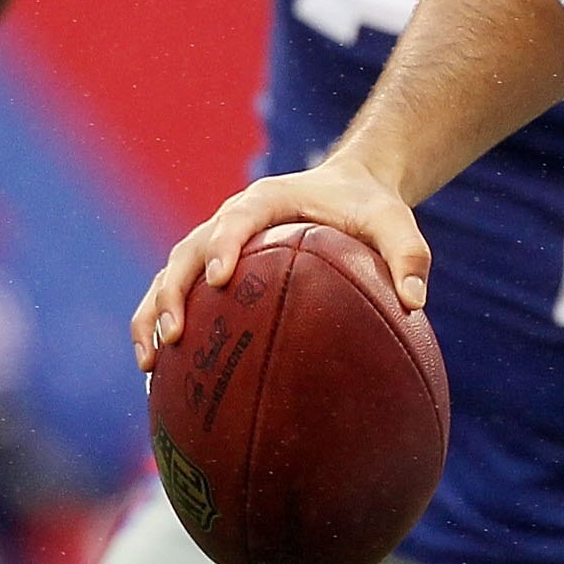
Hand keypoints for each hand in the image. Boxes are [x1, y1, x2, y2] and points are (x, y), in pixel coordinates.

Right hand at [132, 153, 427, 368]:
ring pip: (169, 275)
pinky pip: (178, 295)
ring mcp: (216, 242)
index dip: (225, 245)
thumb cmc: (371, 206)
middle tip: (177, 336)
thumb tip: (414, 302)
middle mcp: (231, 218)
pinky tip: (159, 377)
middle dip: (174, 292)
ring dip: (154, 315)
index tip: (220, 279)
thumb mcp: (397, 224)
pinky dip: (160, 327)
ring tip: (149, 366)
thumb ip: (409, 255)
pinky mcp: (213, 266)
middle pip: (188, 251)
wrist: (350, 186)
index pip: (238, 217)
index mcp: (268, 199)